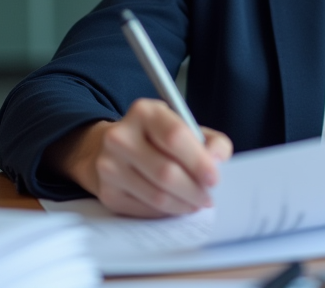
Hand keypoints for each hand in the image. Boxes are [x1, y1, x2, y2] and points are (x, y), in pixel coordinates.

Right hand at [50, 98, 232, 217]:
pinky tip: (176, 205)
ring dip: (183, 204)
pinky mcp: (106, 192)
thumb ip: (211, 141)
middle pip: (166, 171)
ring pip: (156, 195)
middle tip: (208, 197)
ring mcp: (109, 166)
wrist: (110, 148)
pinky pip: (145, 209)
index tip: (214, 178)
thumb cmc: (157, 138)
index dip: (198, 161)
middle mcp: (120, 137)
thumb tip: (217, 162)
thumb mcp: (184, 126)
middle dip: (194, 190)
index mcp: (144, 112)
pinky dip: (166, 212)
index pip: (175, 136)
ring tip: (196, 203)